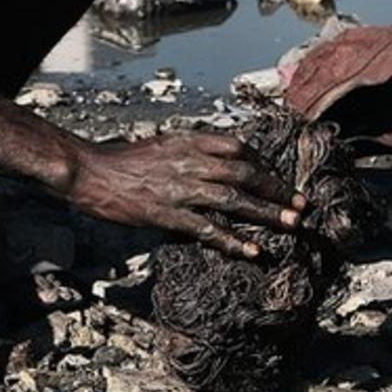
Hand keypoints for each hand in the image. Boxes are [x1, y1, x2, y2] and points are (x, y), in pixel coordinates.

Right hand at [63, 131, 304, 258]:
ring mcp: (180, 188)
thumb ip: (192, 150)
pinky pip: (207, 228)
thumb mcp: (163, 144)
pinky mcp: (168, 213)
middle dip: (276, 189)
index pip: (239, 146)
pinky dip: (233, 240)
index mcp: (189, 140)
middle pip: (244, 173)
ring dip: (267, 212)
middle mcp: (189, 161)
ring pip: (234, 199)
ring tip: (293, 224)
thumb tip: (220, 161)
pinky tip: (253, 250)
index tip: (279, 178)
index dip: (264, 163)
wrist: (91, 172)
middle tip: (301, 204)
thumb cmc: (124, 161)